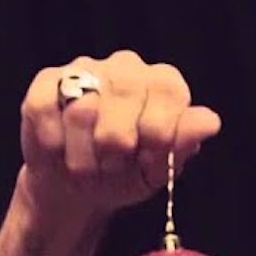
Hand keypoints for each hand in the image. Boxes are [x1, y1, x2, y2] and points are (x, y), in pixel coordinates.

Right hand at [17, 50, 222, 226]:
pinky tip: (59, 153)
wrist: (79, 189)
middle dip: (117, 143)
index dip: (158, 135)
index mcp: (163, 83)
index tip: (150, 162)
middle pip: (124, 91)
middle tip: (113, 166)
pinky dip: (53, 142)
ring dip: (83, 154)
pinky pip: (46, 106)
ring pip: (83, 107)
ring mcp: (85, 70)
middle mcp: (126, 66)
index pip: (168, 92)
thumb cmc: (127, 174)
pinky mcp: (47, 83)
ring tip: (87, 168)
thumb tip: (209, 122)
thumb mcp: (160, 168)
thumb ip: (183, 143)